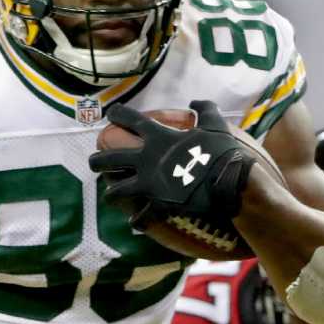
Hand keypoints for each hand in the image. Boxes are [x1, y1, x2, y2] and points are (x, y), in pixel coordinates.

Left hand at [87, 100, 257, 226]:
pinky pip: (141, 216)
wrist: (229, 182)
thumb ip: (204, 108)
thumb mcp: (215, 123)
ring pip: (117, 191)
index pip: (129, 119)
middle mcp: (146, 160)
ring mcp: (150, 184)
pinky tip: (136, 222)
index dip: (117, 113)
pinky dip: (138, 220)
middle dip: (97, 161)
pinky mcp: (158, 205)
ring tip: (109, 196)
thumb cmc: (222, 152)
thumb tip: (195, 101)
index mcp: (158, 138)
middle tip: (94, 162)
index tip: (111, 113)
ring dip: (111, 194)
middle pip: (109, 159)